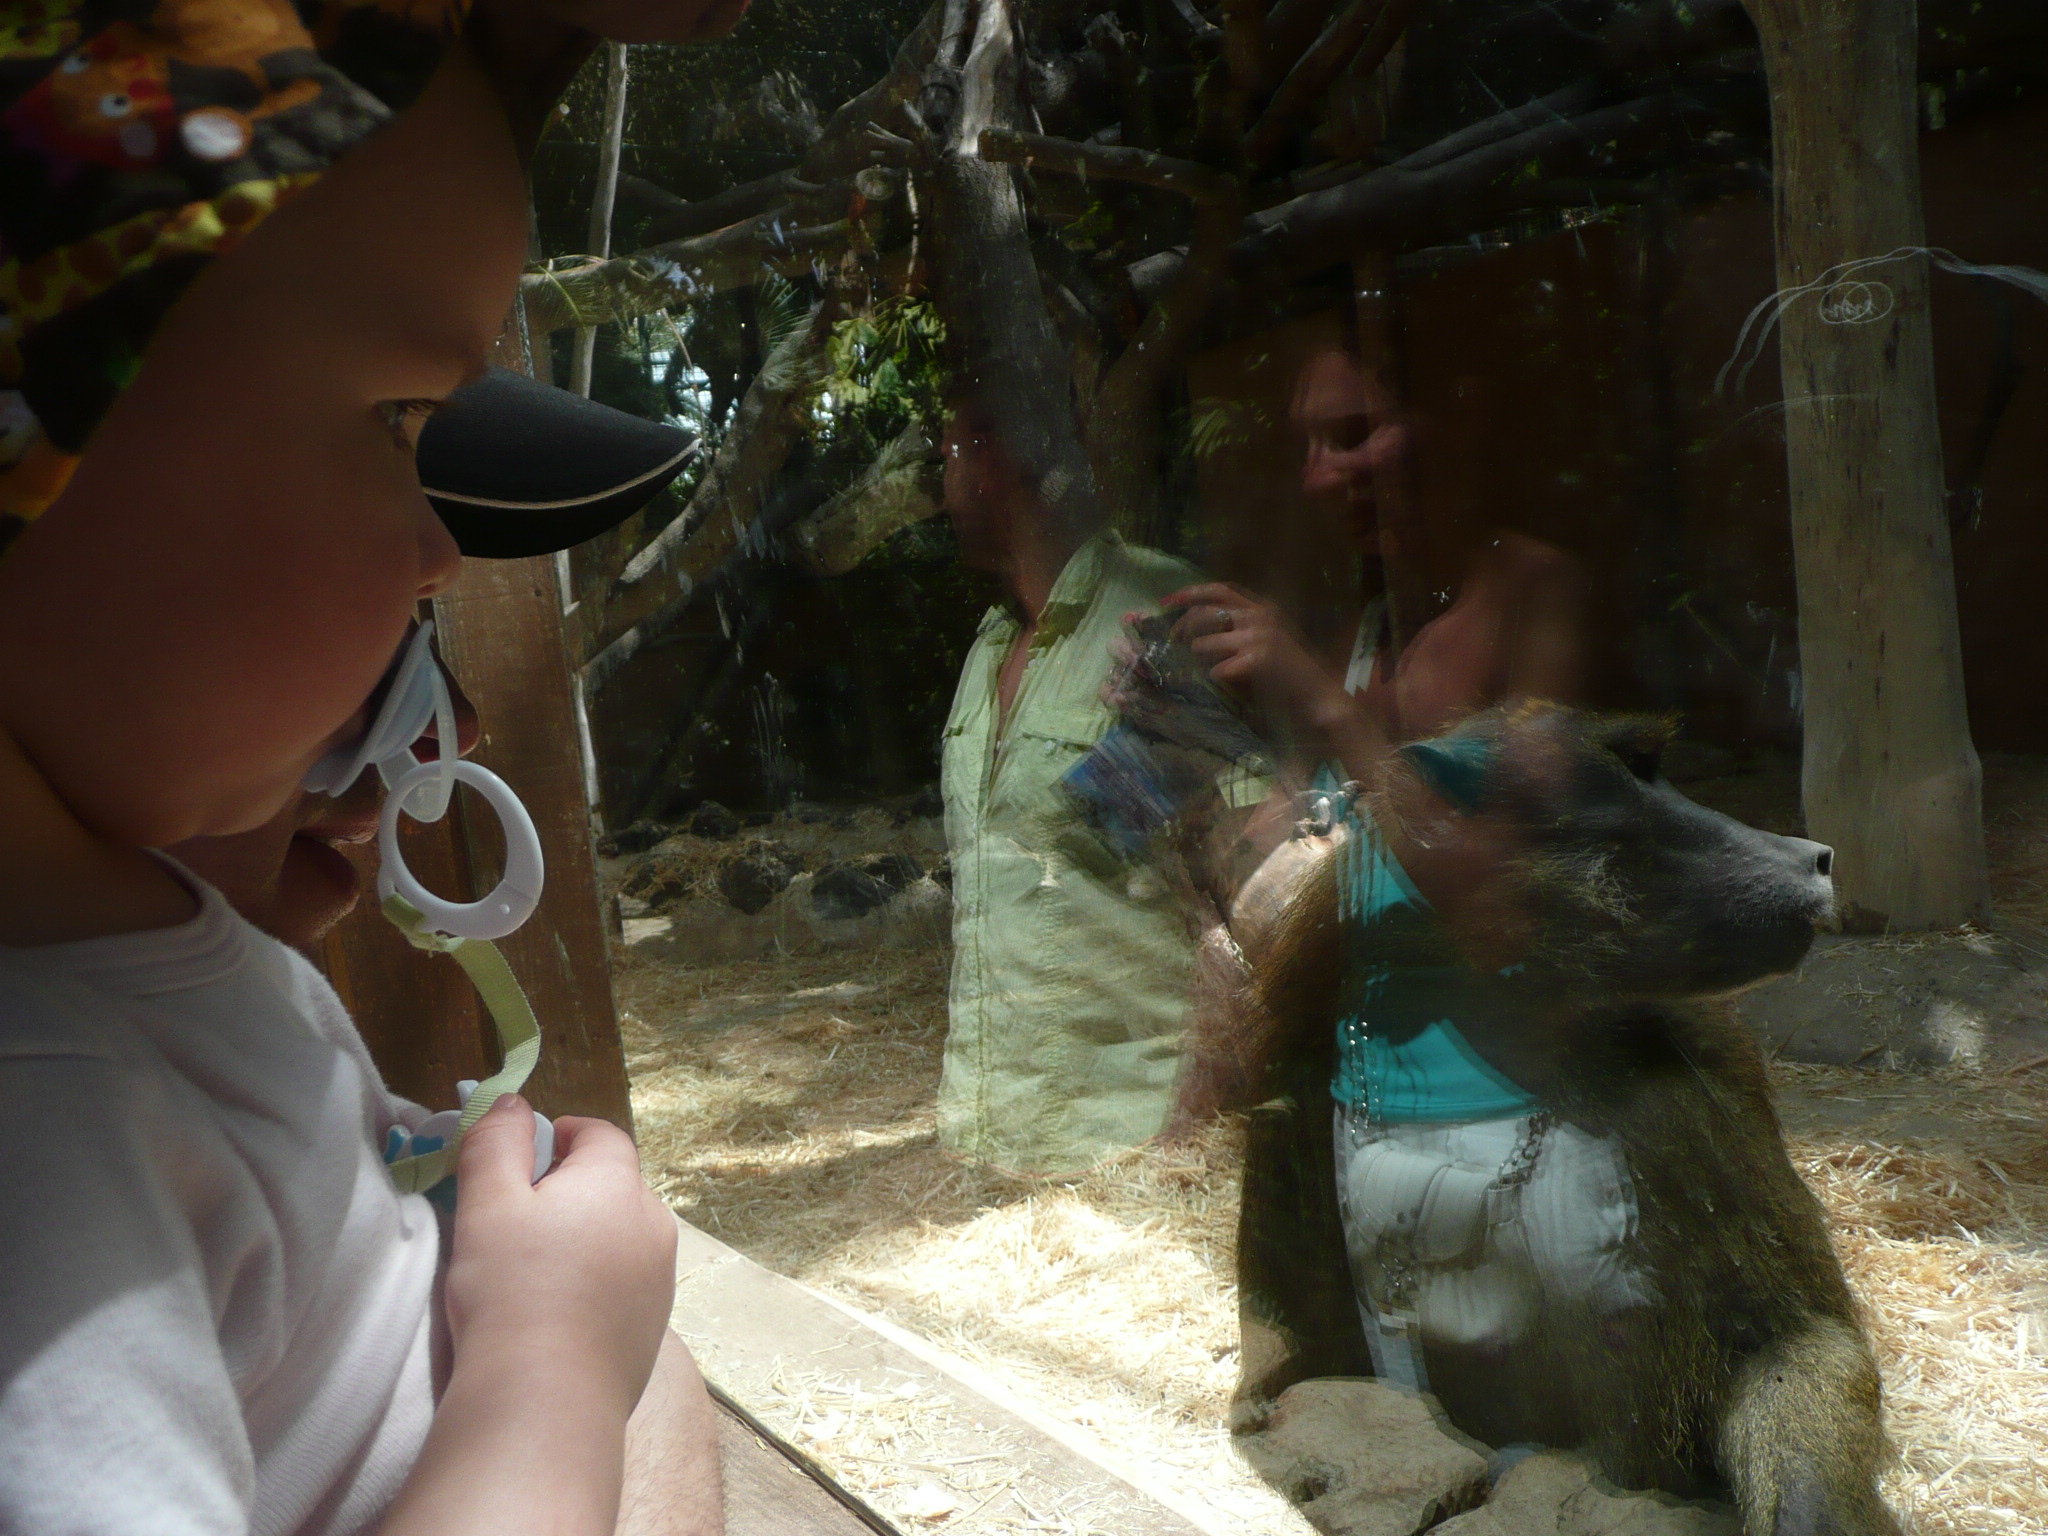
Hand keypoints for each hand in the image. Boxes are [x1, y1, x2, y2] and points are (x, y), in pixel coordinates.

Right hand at [444, 1097, 677, 1421]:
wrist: (546, 1399)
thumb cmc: (511, 1289)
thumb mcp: (487, 1203)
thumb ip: (495, 1141)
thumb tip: (512, 1100)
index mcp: (618, 1183)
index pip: (600, 1135)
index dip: (562, 1135)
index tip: (525, 1155)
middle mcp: (654, 1223)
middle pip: (615, 1184)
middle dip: (573, 1188)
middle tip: (520, 1215)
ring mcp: (661, 1279)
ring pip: (623, 1236)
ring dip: (589, 1237)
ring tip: (536, 1267)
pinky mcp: (655, 1327)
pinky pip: (626, 1285)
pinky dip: (599, 1283)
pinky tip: (558, 1311)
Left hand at [1163, 582, 1346, 729]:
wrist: (1317, 690)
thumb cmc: (1289, 667)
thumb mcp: (1267, 635)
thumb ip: (1239, 624)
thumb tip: (1194, 622)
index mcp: (1263, 606)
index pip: (1220, 589)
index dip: (1191, 592)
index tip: (1167, 600)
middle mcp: (1260, 616)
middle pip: (1206, 613)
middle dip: (1183, 625)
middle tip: (1173, 638)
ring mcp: (1259, 637)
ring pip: (1204, 643)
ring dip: (1197, 655)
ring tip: (1203, 664)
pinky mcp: (1257, 660)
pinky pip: (1218, 669)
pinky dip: (1215, 676)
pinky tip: (1222, 680)